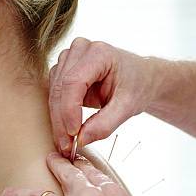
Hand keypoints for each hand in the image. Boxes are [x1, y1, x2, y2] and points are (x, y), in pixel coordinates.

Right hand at [49, 37, 162, 157]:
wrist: (141, 78)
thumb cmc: (137, 86)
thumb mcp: (127, 107)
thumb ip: (105, 124)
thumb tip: (81, 140)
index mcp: (99, 53)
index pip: (74, 81)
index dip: (69, 110)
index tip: (74, 134)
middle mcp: (80, 49)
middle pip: (61, 88)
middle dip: (61, 120)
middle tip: (67, 146)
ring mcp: (70, 57)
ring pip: (54, 91)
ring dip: (57, 120)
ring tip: (66, 143)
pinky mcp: (64, 69)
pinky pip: (54, 93)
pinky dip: (58, 114)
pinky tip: (65, 131)